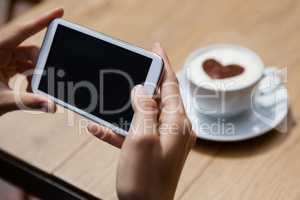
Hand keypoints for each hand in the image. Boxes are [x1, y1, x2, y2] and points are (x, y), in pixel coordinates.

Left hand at [0, 8, 63, 115]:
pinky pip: (22, 66)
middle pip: (29, 49)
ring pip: (27, 59)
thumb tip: (51, 106)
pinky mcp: (2, 65)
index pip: (21, 31)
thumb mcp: (2, 101)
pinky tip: (28, 90)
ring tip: (33, 90)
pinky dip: (29, 77)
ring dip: (35, 74)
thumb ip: (28, 102)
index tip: (60, 12)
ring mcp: (1, 57)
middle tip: (47, 80)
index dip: (42, 21)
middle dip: (41, 65)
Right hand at [88, 43, 195, 199]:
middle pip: (160, 97)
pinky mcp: (155, 149)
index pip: (171, 84)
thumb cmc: (145, 179)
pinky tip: (98, 129)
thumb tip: (142, 89)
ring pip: (146, 114)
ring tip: (111, 103)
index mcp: (177, 123)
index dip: (163, 64)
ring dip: (127, 109)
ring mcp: (166, 139)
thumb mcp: (142, 138)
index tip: (156, 48)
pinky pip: (138, 132)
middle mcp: (176, 129)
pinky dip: (121, 129)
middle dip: (143, 84)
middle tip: (130, 72)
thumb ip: (144, 109)